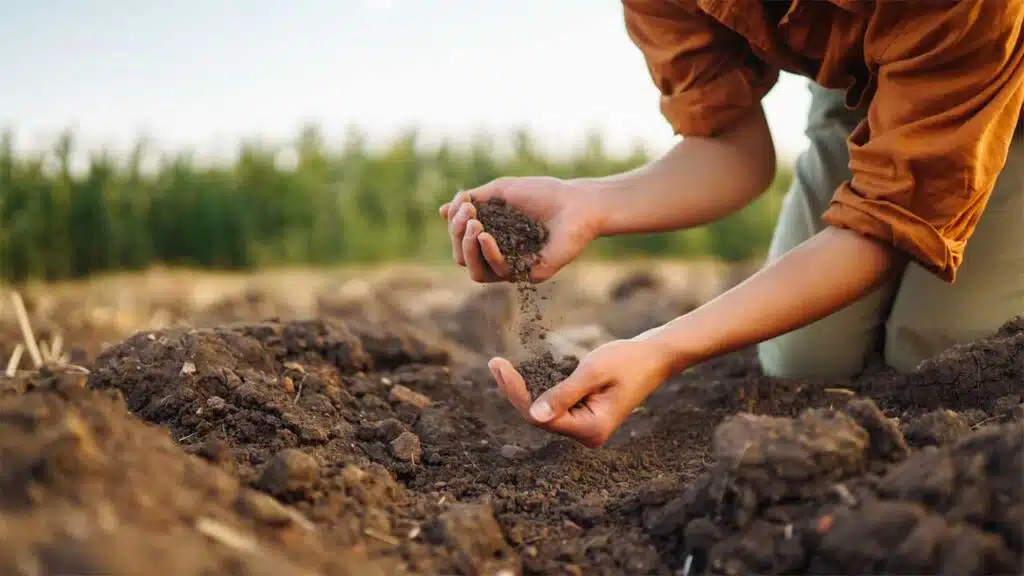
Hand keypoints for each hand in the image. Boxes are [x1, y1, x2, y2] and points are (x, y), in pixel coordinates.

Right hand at [439, 176, 601, 282]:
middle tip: (468, 214)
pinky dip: (489, 254)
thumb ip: (472, 202)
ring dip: (467, 248)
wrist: (577, 202)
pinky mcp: (529, 274)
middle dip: (457, 236)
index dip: (455, 224)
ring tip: (474, 225)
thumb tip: (442, 211)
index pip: (461, 240)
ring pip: (476, 272)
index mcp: (492, 237)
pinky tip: (486, 236)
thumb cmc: (542, 194)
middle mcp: (501, 255)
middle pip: (463, 258)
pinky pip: (499, 272)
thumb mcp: (500, 191)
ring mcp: (515, 267)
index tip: (464, 201)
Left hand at [487, 338, 674, 447]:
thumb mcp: (593, 372)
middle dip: (515, 391)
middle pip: (538, 417)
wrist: (654, 356)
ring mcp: (585, 427)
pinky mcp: (583, 415)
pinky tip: (519, 374)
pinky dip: (537, 389)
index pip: (540, 417)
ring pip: (543, 412)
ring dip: (523, 390)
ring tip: (499, 366)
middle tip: (494, 363)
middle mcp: (587, 435)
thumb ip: (563, 394)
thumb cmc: (628, 360)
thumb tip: (533, 415)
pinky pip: (553, 406)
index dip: (516, 393)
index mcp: (591, 429)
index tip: (499, 366)